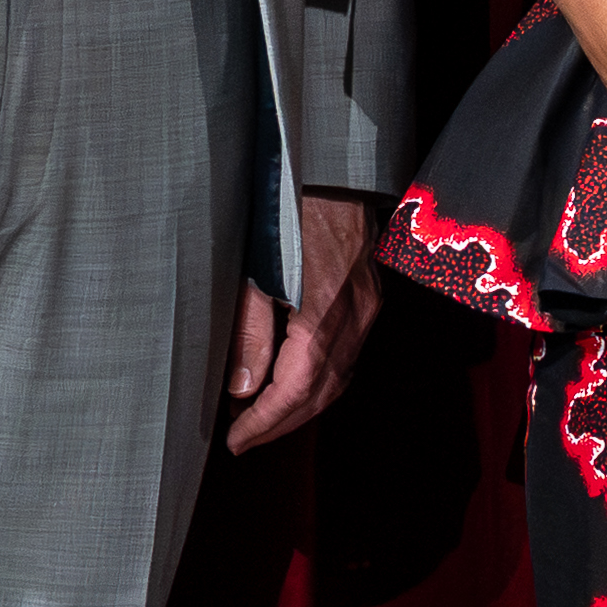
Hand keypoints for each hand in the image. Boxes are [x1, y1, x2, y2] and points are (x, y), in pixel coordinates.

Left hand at [223, 192, 380, 452]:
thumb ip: (249, 333)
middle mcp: (355, 317)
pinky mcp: (369, 295)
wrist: (331, 165)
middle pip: (323, 393)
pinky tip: (295, 378)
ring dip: (302, 404)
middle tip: (245, 438)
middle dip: (282, 423)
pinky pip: (349, 354)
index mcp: (324, 315)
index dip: (264, 423)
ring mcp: (368, 306)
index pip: (295, 391)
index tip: (237, 441)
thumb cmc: (287, 205)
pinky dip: (321, 378)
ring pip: (339, 377)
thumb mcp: (253, 269)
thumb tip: (241, 389)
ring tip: (262, 414)